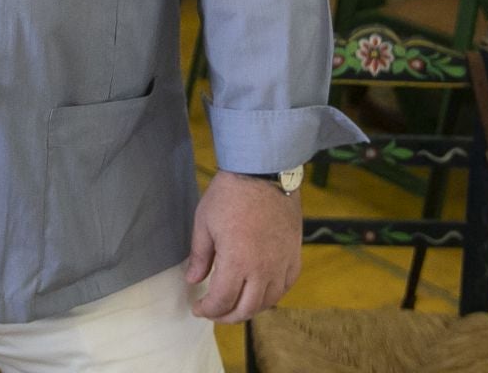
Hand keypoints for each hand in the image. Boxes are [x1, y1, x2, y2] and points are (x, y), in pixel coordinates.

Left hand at [186, 171, 301, 322]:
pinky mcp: (294, 256)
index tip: (198, 307)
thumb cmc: (230, 194)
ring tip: (235, 305)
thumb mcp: (204, 223)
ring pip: (267, 301)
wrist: (264, 172)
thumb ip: (199, 256)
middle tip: (214, 312)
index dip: (207, 309)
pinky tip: (260, 292)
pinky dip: (271, 295)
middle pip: (246, 308)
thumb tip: (193, 279)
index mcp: (237, 262)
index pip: (222, 300)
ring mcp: (281, 264)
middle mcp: (262, 269)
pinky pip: (285, 286)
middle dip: (226, 316)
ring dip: (249, 309)